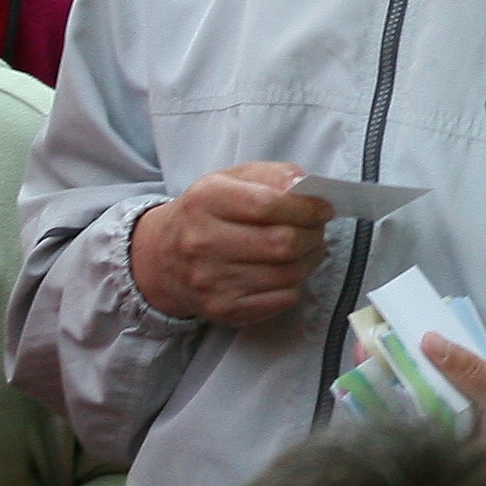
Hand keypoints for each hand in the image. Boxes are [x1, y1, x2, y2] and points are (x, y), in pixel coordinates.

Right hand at [127, 163, 330, 324]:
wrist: (162, 258)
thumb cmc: (208, 213)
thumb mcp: (232, 179)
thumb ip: (273, 175)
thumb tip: (308, 188)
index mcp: (206, 199)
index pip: (267, 205)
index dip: (306, 208)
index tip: (324, 208)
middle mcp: (203, 241)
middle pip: (282, 243)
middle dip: (313, 235)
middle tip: (318, 229)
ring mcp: (211, 281)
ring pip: (287, 274)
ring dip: (310, 260)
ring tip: (307, 248)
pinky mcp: (223, 309)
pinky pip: (281, 300)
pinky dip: (294, 284)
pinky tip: (287, 271)